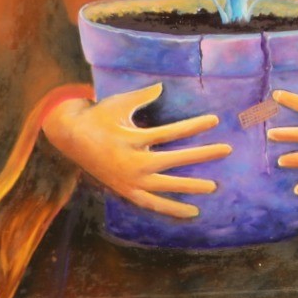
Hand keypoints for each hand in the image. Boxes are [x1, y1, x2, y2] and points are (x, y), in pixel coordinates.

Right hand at [41, 83, 229, 217]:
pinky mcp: (125, 190)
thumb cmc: (98, 116)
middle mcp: (130, 163)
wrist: (70, 138)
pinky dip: (170, 208)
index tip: (215, 120)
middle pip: (172, 161)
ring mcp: (128, 181)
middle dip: (201, 155)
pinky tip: (191, 211)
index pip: (169, 133)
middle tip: (227, 149)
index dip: (193, 126)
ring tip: (213, 187)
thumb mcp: (117, 103)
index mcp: (130, 139)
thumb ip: (141, 96)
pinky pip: (150, 203)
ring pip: (164, 187)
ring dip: (189, 187)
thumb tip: (162, 86)